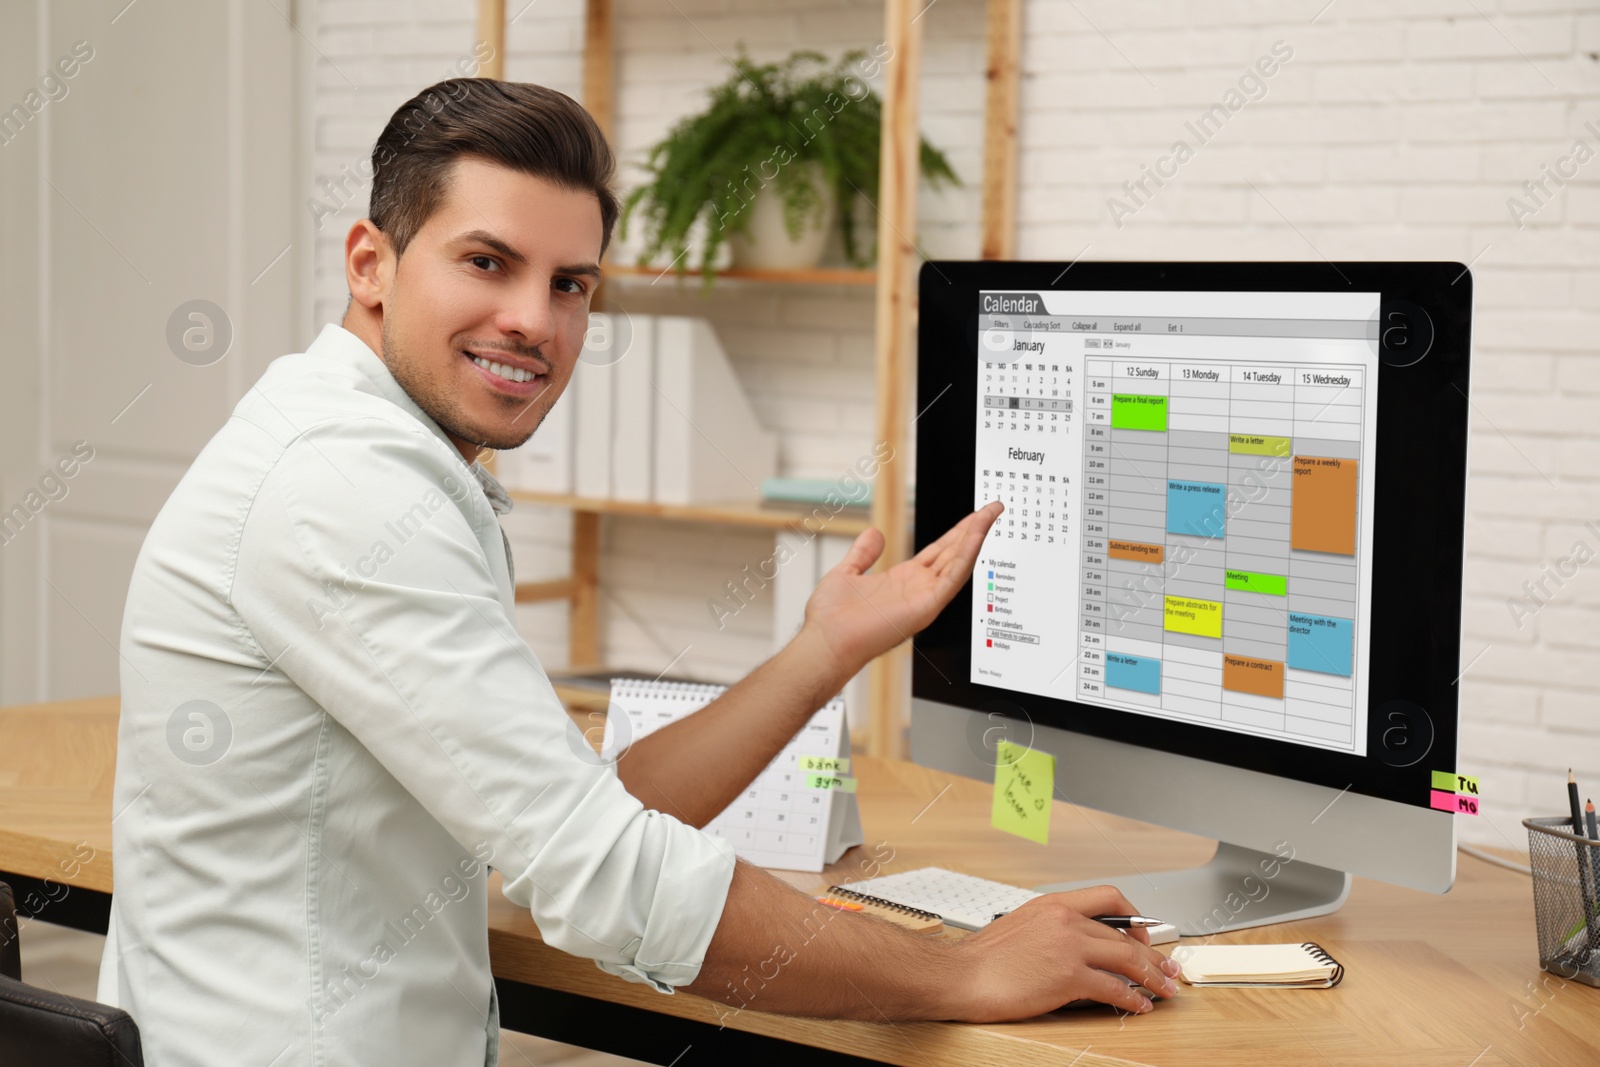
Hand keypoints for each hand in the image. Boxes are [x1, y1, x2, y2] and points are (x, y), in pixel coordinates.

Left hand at [797, 502, 1002, 683]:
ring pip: (959, 563)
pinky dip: (967, 555)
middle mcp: (918, 590)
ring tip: (990, 514)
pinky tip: (976, 535)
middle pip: (954, 554)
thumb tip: (875, 533)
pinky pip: (952, 578)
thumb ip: (864, 554)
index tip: (973, 515)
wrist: (824, 641)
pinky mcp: (926, 607)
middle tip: (993, 508)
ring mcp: (924, 600)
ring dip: (976, 537)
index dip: (957, 533)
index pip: (939, 552)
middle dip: (975, 530)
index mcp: (903, 581)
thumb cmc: (830, 619)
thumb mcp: (847, 573)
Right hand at [947, 886, 1180, 1021]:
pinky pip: (1113, 987)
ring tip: (1165, 989)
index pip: (1108, 898)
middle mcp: (1065, 920)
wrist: (962, 976)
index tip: (1142, 935)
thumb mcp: (1021, 926)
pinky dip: (1132, 998)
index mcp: (1053, 904)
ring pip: (1127, 958)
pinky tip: (1139, 1005)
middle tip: (1168, 968)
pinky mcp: (1069, 976)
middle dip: (1153, 954)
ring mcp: (1069, 947)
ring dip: (1152, 976)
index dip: (1133, 917)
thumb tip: (1077, 946)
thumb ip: (1052, 928)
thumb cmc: (984, 958)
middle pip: (1125, 934)